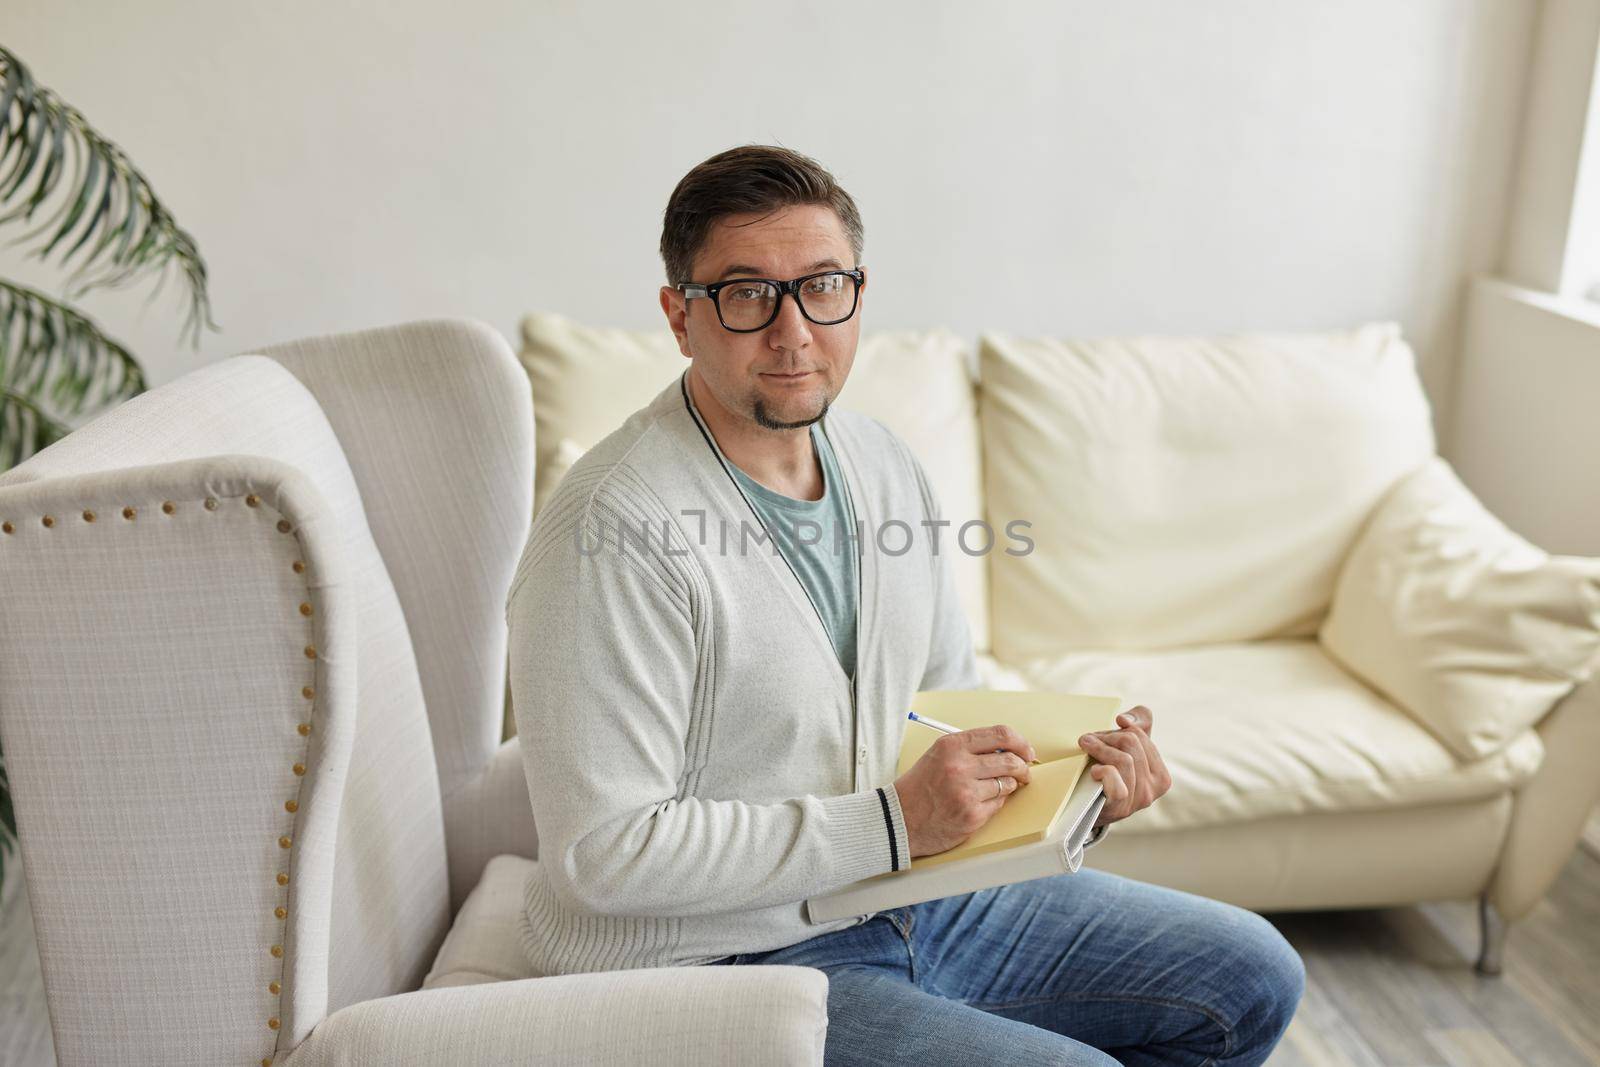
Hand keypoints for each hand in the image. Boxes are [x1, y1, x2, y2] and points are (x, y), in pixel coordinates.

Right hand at [893, 724, 1035, 858]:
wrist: (897, 820)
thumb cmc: (919, 787)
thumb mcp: (939, 756)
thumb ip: (970, 749)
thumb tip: (1009, 748)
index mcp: (952, 745)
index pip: (1001, 734)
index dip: (1021, 742)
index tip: (1027, 751)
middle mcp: (960, 766)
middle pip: (1010, 760)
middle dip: (1023, 767)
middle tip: (1024, 772)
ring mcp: (967, 793)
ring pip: (1007, 784)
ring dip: (1007, 786)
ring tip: (993, 789)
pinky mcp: (972, 816)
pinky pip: (999, 805)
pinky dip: (995, 803)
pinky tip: (980, 803)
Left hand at [1078, 705, 1171, 827]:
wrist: (1086, 810)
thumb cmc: (1108, 775)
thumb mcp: (1128, 751)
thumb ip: (1139, 725)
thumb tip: (1124, 720)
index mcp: (1161, 776)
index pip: (1140, 734)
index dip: (1116, 730)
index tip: (1101, 735)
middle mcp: (1153, 790)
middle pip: (1131, 743)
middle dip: (1105, 737)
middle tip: (1088, 740)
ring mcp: (1136, 800)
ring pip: (1123, 759)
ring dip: (1099, 748)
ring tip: (1085, 747)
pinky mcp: (1118, 806)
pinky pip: (1114, 777)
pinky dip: (1102, 770)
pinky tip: (1094, 771)